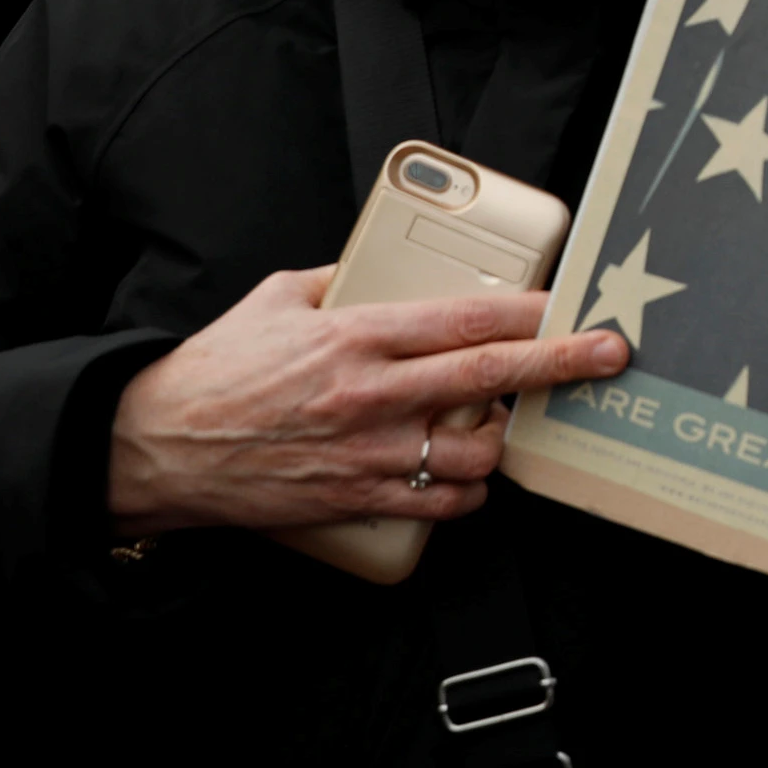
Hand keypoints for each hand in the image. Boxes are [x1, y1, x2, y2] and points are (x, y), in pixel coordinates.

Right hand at [106, 267, 629, 536]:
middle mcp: (370, 394)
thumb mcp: (279, 298)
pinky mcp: (355, 500)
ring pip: (476, 450)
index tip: (573, 303)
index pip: (465, 317)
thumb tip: (387, 264)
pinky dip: (465, 490)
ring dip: (504, 437)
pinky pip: (440, 502)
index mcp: (355, 335)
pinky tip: (462, 472)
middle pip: (491, 375)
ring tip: (505, 422)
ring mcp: (367, 452)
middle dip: (563, 363)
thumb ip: (342, 279)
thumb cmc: (215, 370)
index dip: (531, 310)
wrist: (156, 448)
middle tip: (610, 355)